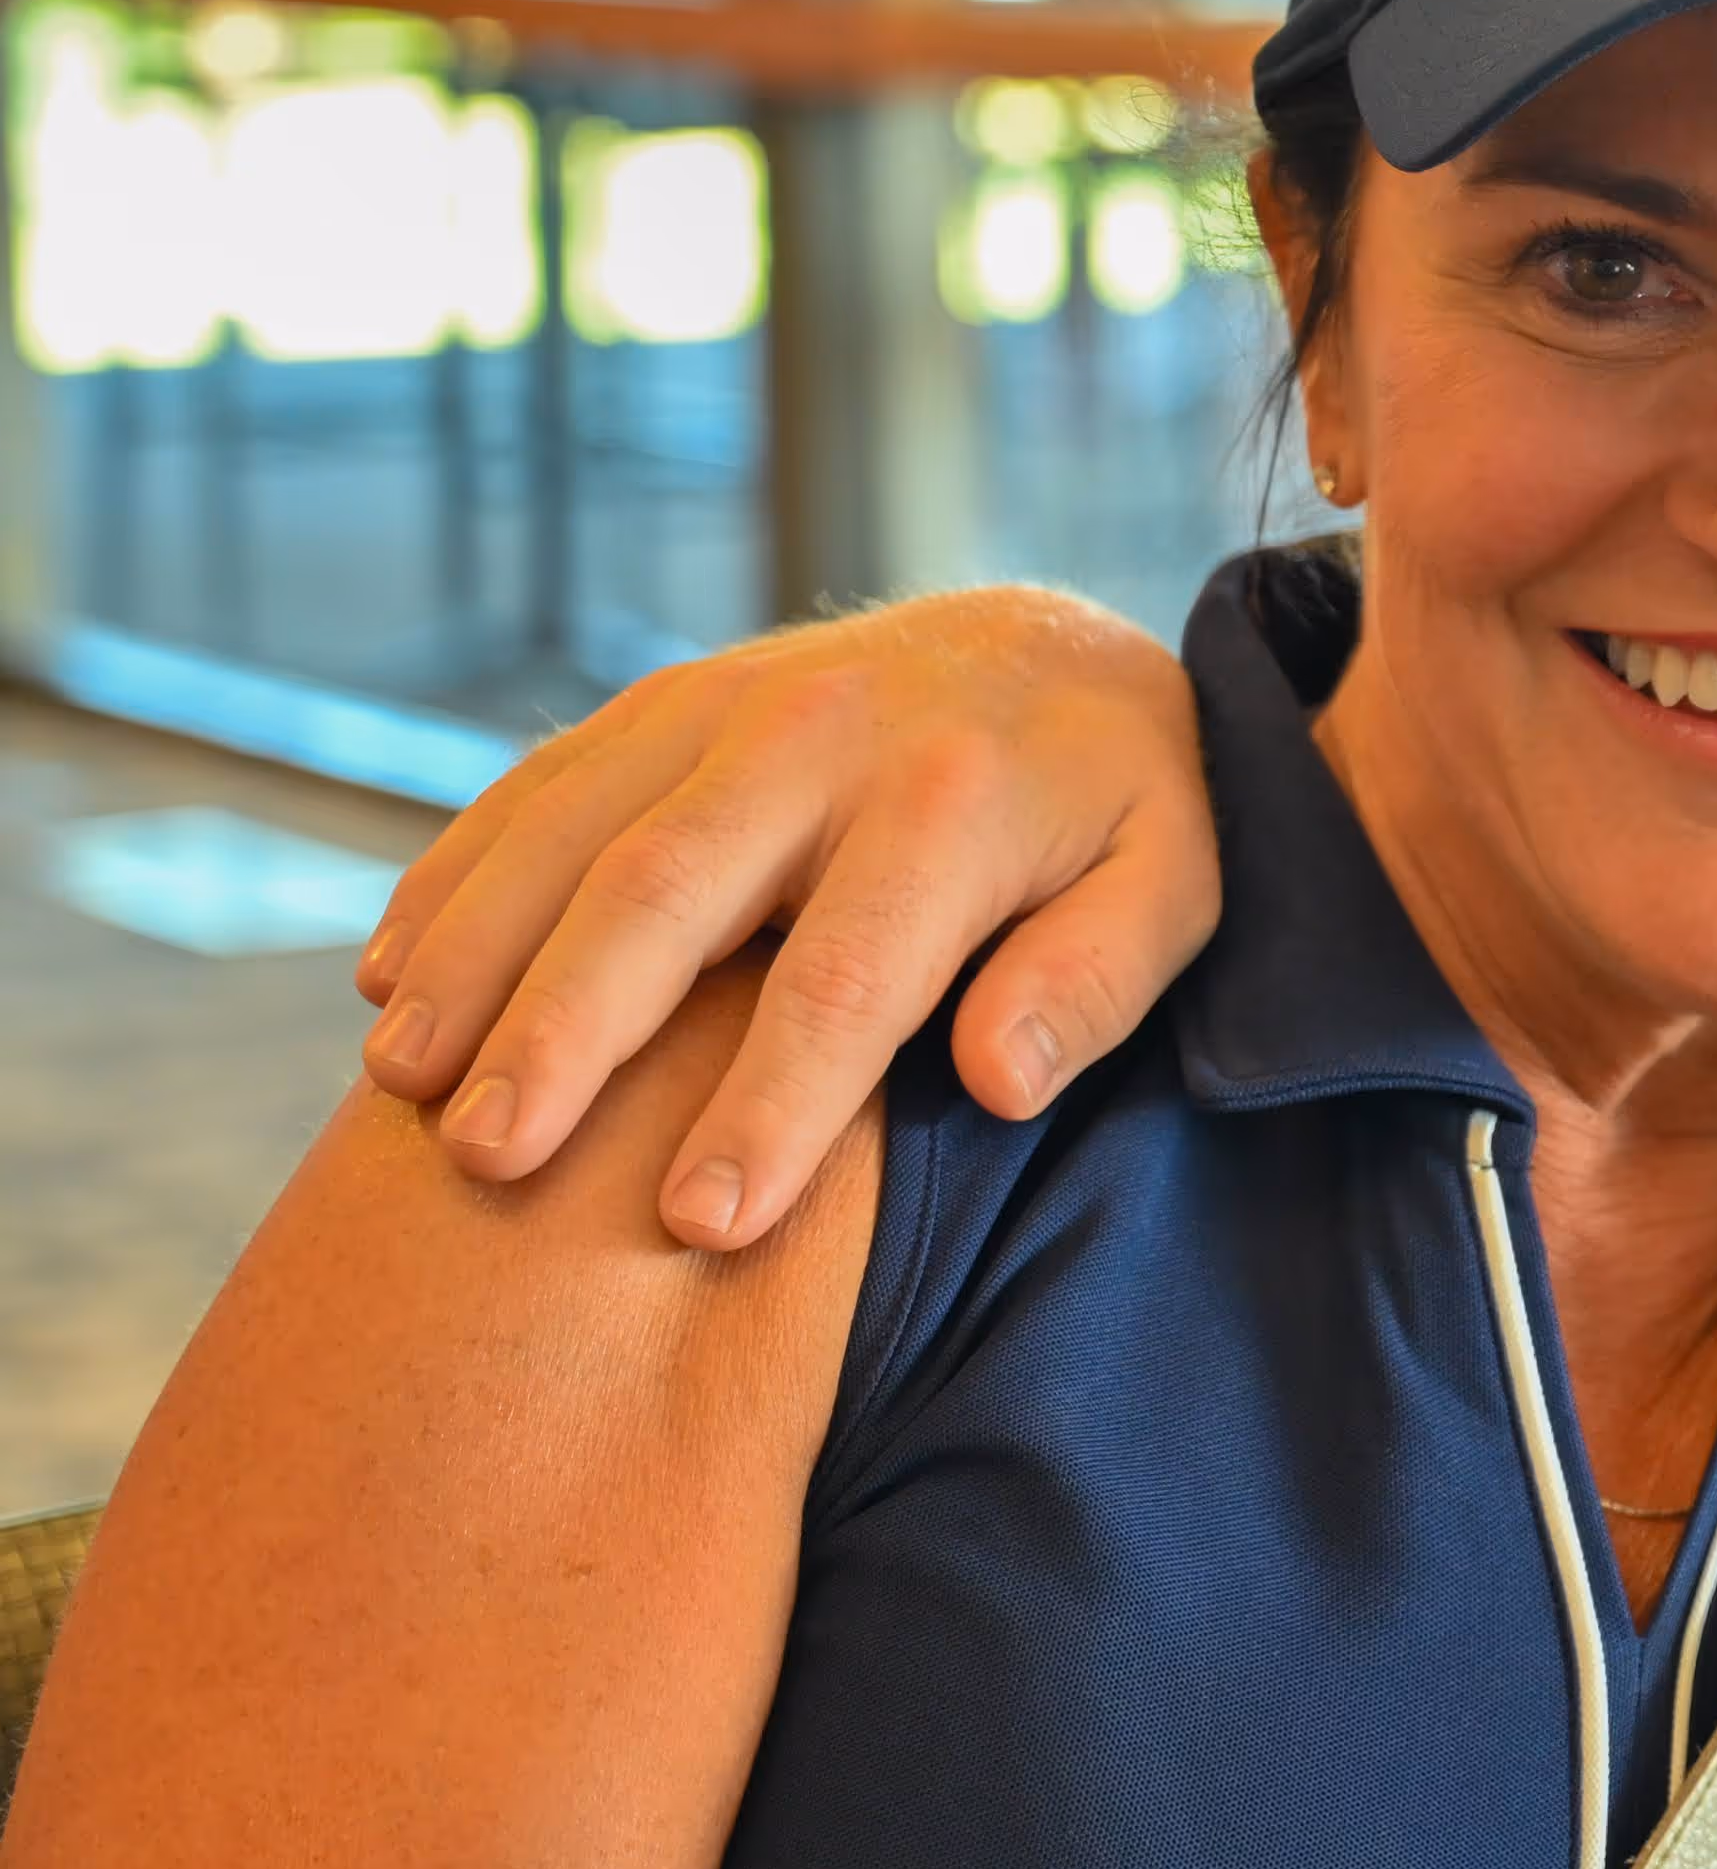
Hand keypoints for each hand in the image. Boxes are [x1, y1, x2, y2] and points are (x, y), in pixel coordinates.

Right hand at [353, 587, 1219, 1248]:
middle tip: (492, 1159)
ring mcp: (725, 706)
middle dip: (569, 1029)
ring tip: (405, 1084)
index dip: (774, 1105)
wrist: (1055, 643)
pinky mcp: (659, 704)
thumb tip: (1000, 1081)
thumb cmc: (1119, 810)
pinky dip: (454, 876)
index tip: (701, 1224)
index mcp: (958, 801)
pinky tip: (390, 978)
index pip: (853, 976)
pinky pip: (536, 785)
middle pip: (669, 892)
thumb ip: (1096, 981)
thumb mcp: (1173, 885)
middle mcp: (825, 737)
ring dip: (476, 954)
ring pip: (570, 829)